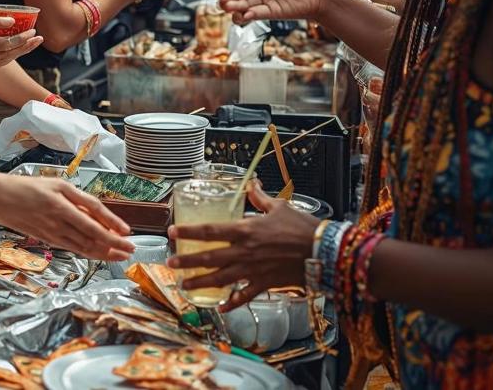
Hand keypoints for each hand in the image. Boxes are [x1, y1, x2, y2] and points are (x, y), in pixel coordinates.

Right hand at [0, 17, 42, 76]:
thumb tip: (11, 21)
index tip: (32, 31)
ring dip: (20, 53)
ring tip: (32, 44)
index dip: (20, 38)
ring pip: (4, 61)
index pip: (4, 44)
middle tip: (39, 38)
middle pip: (8, 54)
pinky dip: (8, 57)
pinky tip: (16, 50)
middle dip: (25, 47)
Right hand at [0, 171, 134, 259]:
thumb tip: (97, 214)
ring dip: (103, 252)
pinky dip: (86, 252)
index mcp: (61, 202)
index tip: (128, 233)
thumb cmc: (24, 186)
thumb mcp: (55, 184)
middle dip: (113, 245)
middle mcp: (57, 219)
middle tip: (131, 250)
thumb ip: (76, 199)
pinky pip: (70, 247)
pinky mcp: (44, 239)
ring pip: (82, 246)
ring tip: (119, 256)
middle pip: (91, 236)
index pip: (94, 215)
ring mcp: (50, 232)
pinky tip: (96, 254)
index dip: (112, 225)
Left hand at [166, 182, 317, 310]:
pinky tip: (219, 307)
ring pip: (220, 279)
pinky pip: (244, 296)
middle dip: (187, 262)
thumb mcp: (279, 207)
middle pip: (210, 257)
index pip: (210, 230)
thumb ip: (260, 198)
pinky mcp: (264, 284)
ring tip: (184, 286)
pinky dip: (231, 303)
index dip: (189, 232)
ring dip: (201, 283)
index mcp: (246, 230)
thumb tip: (252, 184)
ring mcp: (253, 270)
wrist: (322, 251)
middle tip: (170, 264)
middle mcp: (245, 251)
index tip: (172, 232)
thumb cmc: (302, 227)